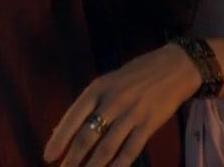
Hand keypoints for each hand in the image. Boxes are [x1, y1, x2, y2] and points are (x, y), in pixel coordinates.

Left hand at [44, 44, 200, 166]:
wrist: (174, 67)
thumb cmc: (136, 74)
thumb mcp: (108, 82)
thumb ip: (88, 105)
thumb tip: (62, 129)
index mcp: (97, 88)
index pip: (72, 117)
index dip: (59, 139)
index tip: (48, 156)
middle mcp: (112, 101)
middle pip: (87, 135)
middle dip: (73, 158)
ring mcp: (131, 114)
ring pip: (107, 147)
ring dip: (92, 166)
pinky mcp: (149, 125)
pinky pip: (130, 150)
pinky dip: (118, 165)